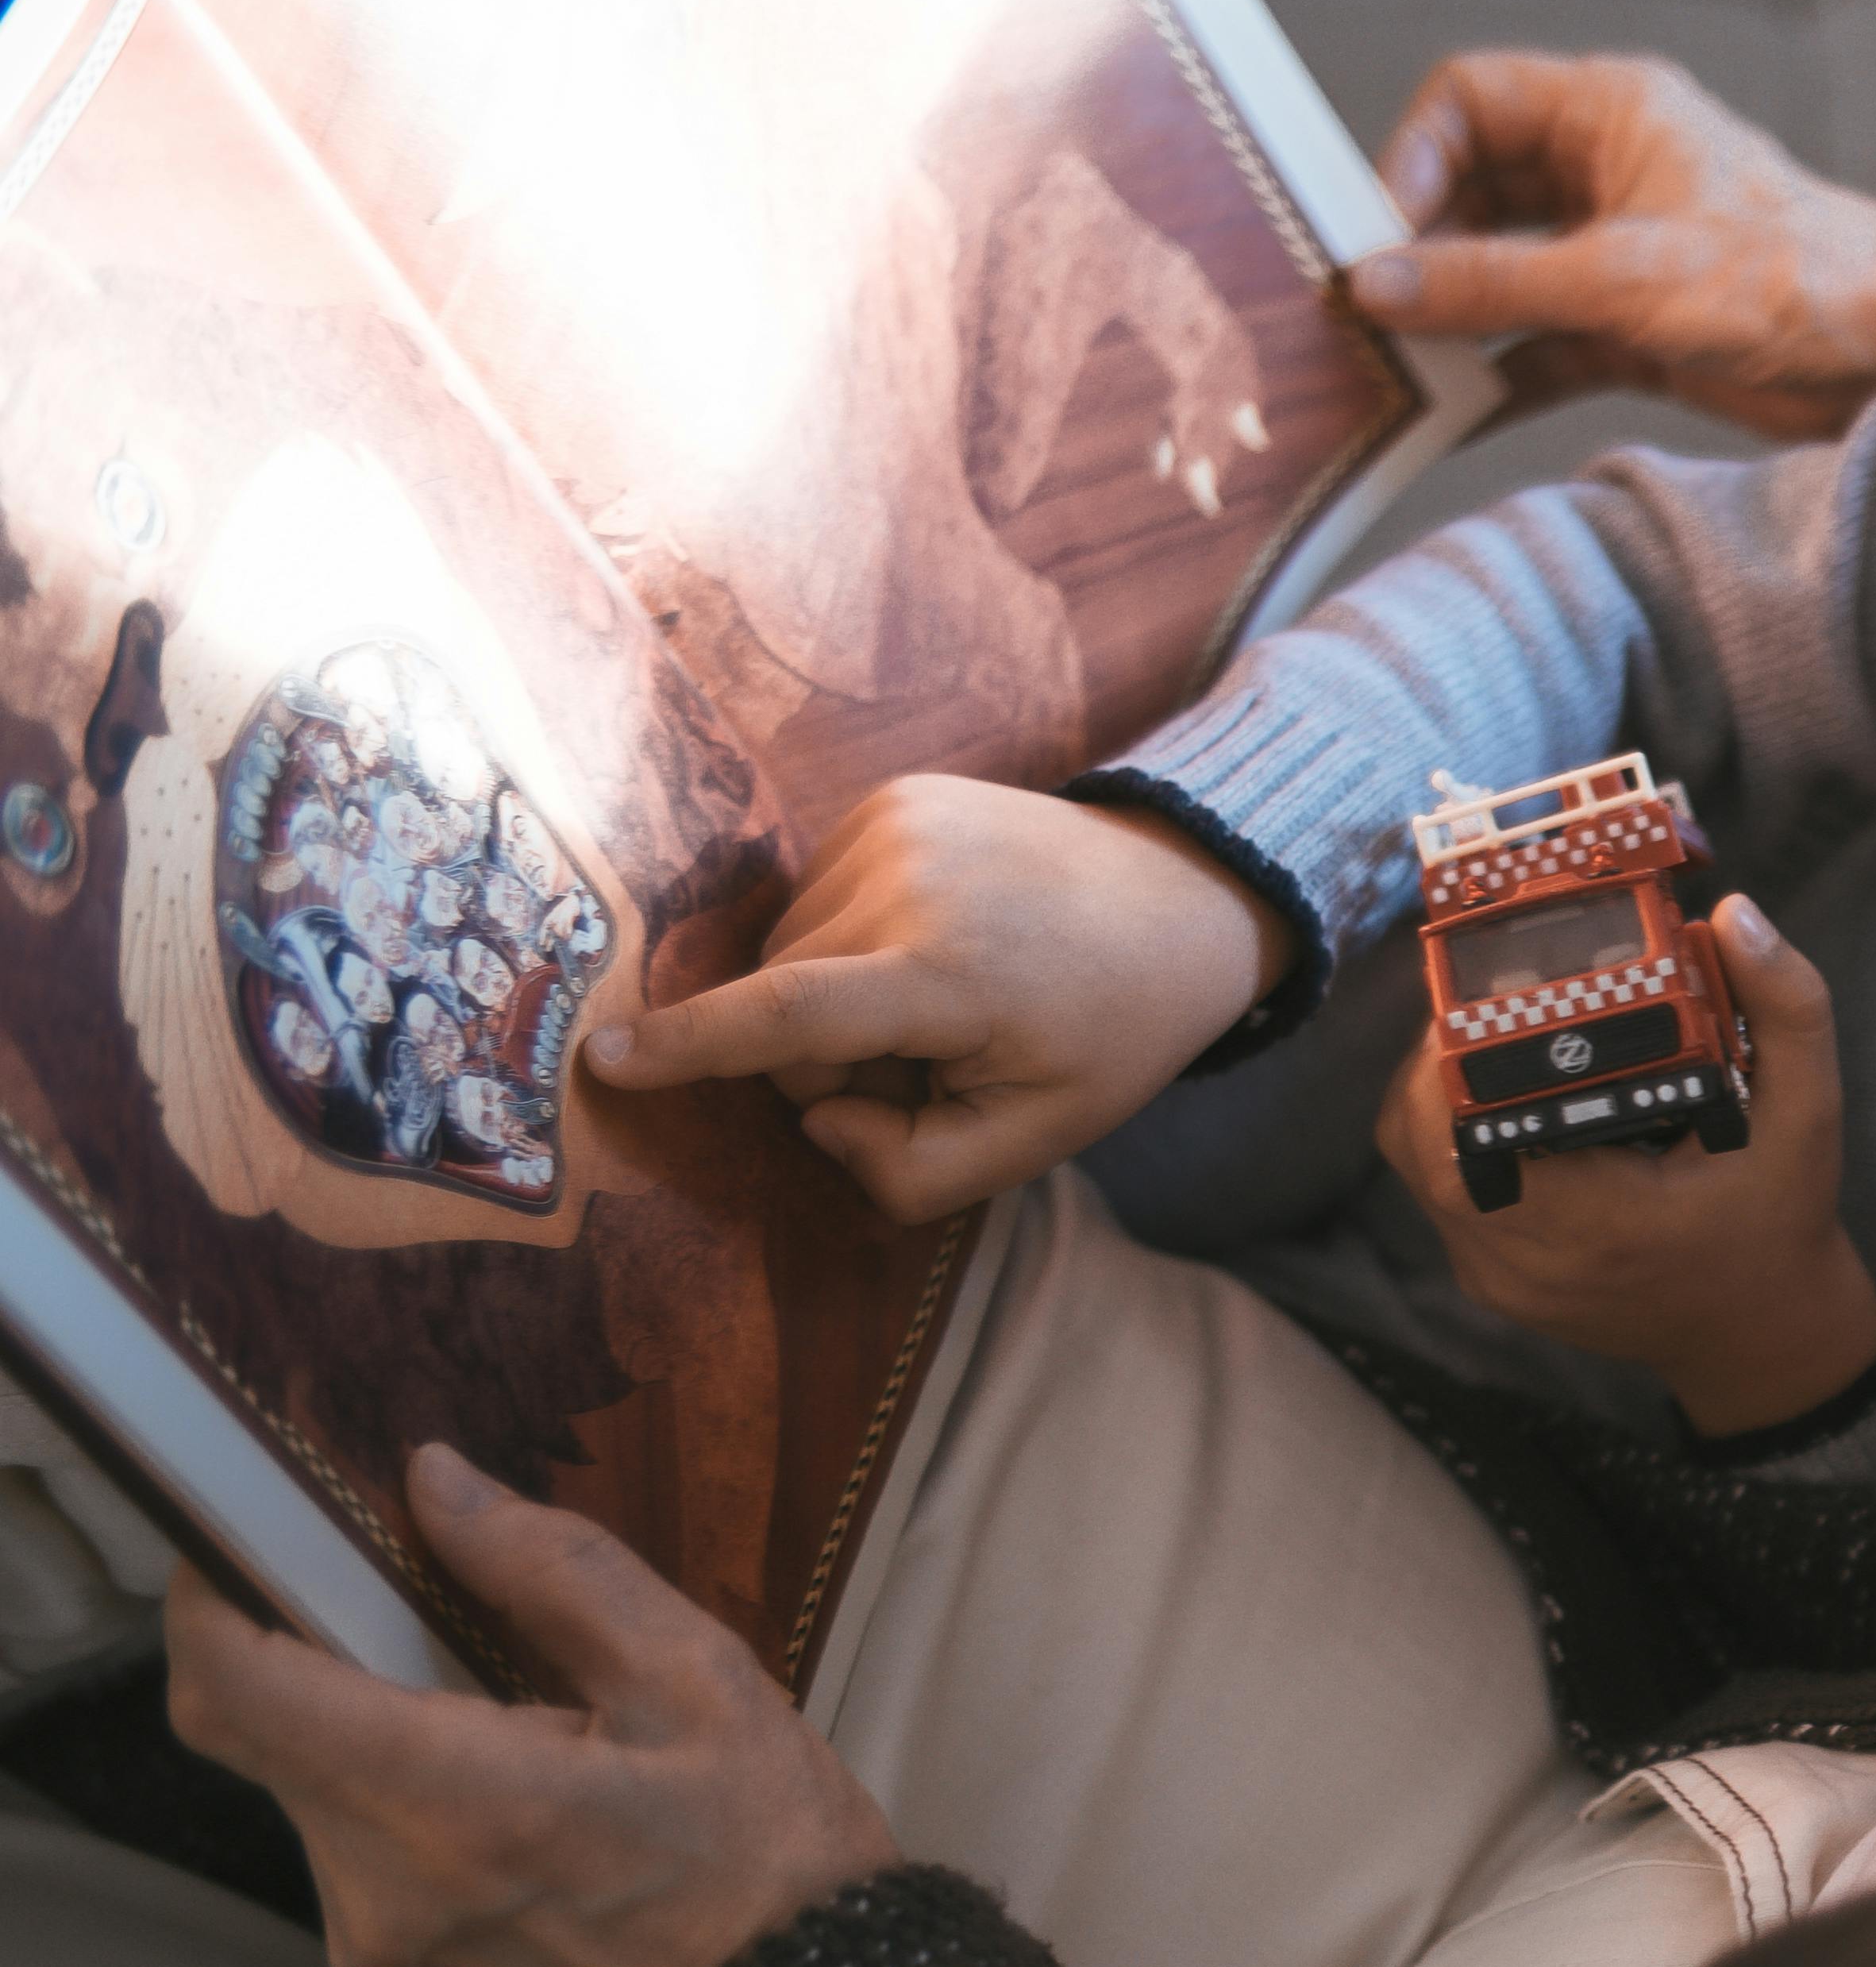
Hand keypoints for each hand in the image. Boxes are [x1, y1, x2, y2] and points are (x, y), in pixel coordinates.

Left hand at [164, 1447, 899, 1966]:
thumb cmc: (774, 1864)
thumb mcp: (699, 1682)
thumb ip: (553, 1572)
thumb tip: (432, 1483)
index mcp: (452, 1803)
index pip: (233, 1688)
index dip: (207, 1597)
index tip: (249, 1541)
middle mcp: (381, 1891)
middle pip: (269, 1736)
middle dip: (331, 1661)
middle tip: (441, 1619)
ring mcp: (380, 1956)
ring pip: (317, 1797)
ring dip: (379, 1741)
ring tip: (520, 1733)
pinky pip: (359, 1866)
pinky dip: (408, 1812)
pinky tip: (520, 1812)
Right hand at [591, 777, 1287, 1223]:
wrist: (1182, 897)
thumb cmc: (1110, 1032)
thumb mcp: (1039, 1137)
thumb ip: (913, 1169)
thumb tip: (816, 1121)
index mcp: (948, 972)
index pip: (789, 1016)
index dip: (692, 1047)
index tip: (602, 1064)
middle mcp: (907, 881)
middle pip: (787, 1009)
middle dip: (842, 1057)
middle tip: (948, 1055)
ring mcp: (893, 823)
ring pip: (792, 953)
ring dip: (846, 996)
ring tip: (951, 993)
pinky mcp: (889, 797)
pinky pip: (817, 900)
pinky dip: (859, 939)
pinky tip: (943, 939)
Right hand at [1349, 51, 1875, 440]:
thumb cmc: (1796, 283)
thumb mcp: (1627, 280)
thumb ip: (1498, 283)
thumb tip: (1381, 284)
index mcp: (1611, 113)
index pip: (1471, 101)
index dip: (1411, 158)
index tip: (1378, 233)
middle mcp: (1606, 171)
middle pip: (1472, 189)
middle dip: (1419, 245)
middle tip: (1365, 309)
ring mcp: (1618, 251)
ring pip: (1500, 271)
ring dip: (1451, 318)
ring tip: (1389, 369)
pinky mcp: (1635, 328)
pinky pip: (1538, 343)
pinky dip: (1495, 374)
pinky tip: (1446, 416)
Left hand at [1377, 891, 1875, 1436]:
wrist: (1760, 1335)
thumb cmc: (1780, 1220)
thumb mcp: (1807, 1113)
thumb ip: (1787, 1009)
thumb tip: (1734, 913)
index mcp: (1602, 1224)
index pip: (1472, 1135)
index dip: (1455, 1052)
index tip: (1492, 985)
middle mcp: (1532, 1262)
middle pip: (1418, 1136)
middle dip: (1435, 1052)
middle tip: (1485, 990)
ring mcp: (1499, 1279)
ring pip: (1412, 1159)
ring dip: (1432, 1087)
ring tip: (1482, 1030)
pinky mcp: (1488, 1280)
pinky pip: (1434, 1190)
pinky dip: (1446, 1131)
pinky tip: (1491, 1090)